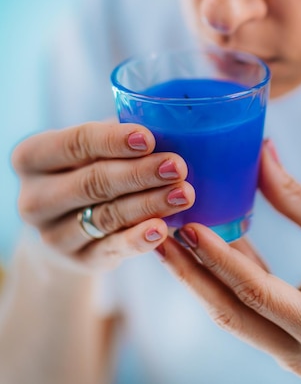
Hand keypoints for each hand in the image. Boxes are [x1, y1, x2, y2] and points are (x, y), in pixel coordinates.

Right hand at [12, 122, 194, 269]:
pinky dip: (138, 239)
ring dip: (149, 204)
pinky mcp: (78, 260)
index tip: (148, 139)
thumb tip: (165, 125)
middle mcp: (34, 198)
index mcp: (32, 157)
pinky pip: (111, 249)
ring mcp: (53, 235)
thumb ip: (116, 137)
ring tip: (183, 194)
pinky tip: (161, 229)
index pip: (75, 144)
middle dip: (140, 173)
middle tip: (177, 166)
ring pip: (107, 216)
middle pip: (93, 182)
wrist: (65, 225)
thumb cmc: (86, 168)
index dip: (113, 141)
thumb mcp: (89, 148)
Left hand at [159, 140, 300, 378]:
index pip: (255, 291)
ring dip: (200, 274)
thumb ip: (294, 195)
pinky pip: (244, 306)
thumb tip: (260, 151)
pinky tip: (202, 245)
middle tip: (157, 234)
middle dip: (191, 272)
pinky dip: (225, 275)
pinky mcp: (283, 337)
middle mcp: (298, 352)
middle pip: (230, 310)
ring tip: (168, 238)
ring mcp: (288, 349)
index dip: (219, 257)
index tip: (187, 226)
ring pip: (231, 310)